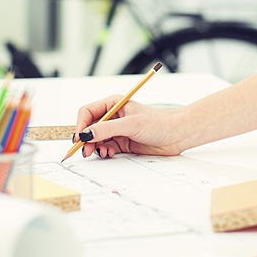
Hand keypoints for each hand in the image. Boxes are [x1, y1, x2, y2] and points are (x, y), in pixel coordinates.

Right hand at [73, 96, 187, 158]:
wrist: (176, 135)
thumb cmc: (158, 123)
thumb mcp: (131, 124)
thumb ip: (107, 129)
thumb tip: (86, 134)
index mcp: (113, 103)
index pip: (87, 112)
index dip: (81, 125)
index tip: (80, 138)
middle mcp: (112, 116)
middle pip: (89, 127)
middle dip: (86, 139)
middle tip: (86, 151)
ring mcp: (116, 129)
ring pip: (96, 139)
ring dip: (95, 147)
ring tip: (101, 153)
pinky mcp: (121, 142)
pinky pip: (105, 147)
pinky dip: (103, 151)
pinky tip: (108, 153)